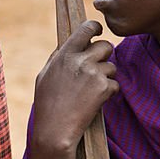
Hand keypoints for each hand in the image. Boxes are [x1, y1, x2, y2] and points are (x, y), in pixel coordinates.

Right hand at [32, 20, 117, 153]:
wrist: (55, 131)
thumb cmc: (46, 105)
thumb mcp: (44, 75)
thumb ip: (57, 57)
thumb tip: (66, 44)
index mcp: (64, 54)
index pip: (85, 29)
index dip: (95, 27)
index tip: (97, 30)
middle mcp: (80, 60)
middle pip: (106, 45)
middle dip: (104, 55)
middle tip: (97, 68)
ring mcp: (94, 74)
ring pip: (111, 67)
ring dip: (105, 77)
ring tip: (90, 92)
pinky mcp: (104, 89)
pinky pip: (115, 85)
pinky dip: (108, 93)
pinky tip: (94, 102)